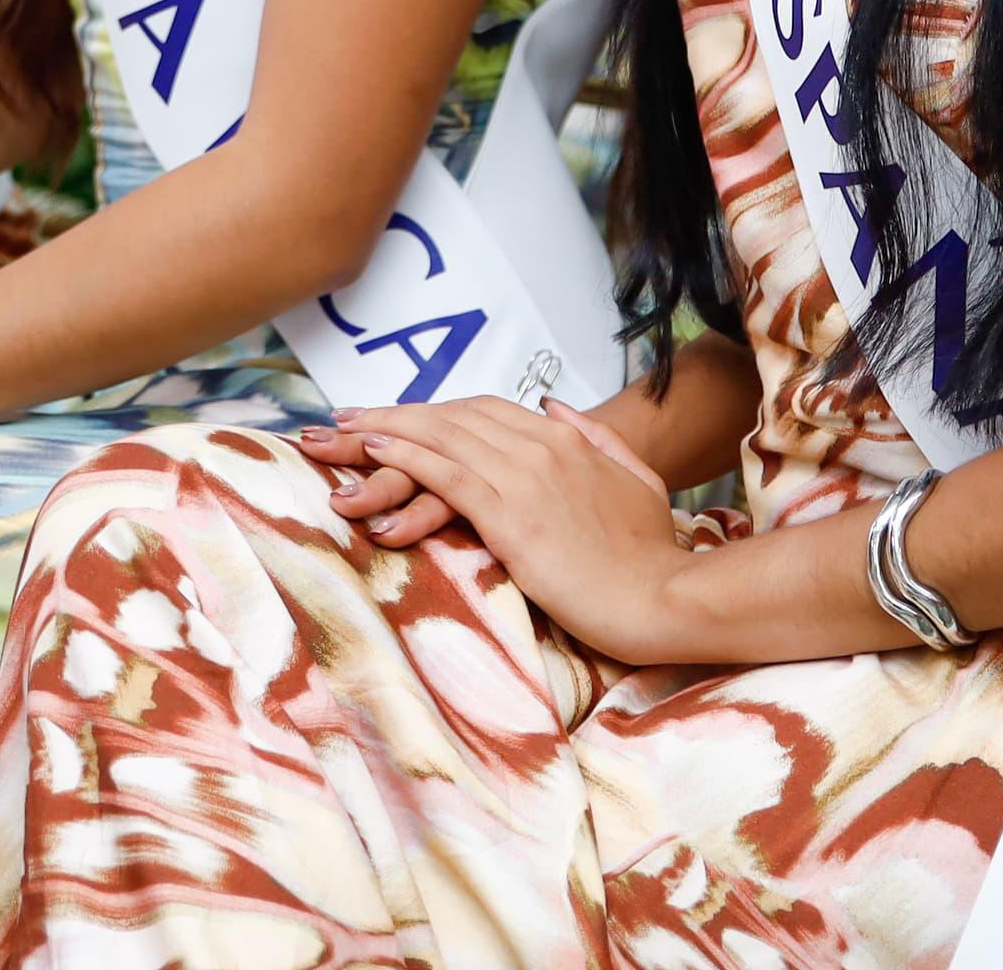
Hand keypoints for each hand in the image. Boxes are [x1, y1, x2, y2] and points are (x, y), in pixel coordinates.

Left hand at [344, 396, 687, 658]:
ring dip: (385, 429)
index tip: (393, 415)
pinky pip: (448, 476)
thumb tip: (552, 406)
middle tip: (344, 417)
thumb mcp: (635, 478)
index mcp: (566, 439)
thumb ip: (595, 438)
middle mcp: (542, 446)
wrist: (662, 596)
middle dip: (393, 414)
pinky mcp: (512, 517)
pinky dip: (408, 457)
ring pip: (442, 438)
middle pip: (452, 417)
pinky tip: (374, 451)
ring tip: (340, 429)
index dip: (433, 409)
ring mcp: (525, 479)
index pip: (483, 410)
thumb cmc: (651, 552)